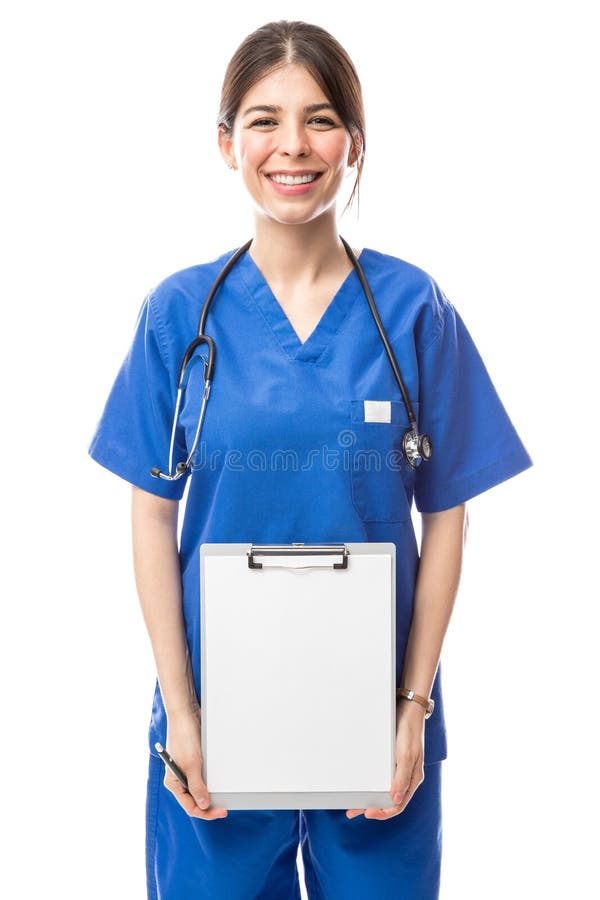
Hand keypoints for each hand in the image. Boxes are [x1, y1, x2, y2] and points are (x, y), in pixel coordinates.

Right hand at [163, 706, 227, 819]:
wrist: (185, 714)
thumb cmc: (184, 737)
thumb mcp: (192, 765)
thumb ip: (197, 786)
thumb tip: (203, 806)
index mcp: (174, 783)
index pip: (190, 806)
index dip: (206, 812)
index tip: (221, 811)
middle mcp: (179, 779)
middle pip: (195, 799)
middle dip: (209, 805)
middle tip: (224, 806)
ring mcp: (186, 770)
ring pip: (199, 788)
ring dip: (210, 793)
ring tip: (224, 796)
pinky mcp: (194, 761)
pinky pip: (203, 776)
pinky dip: (211, 781)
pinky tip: (219, 781)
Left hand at [346, 700, 424, 818]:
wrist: (408, 708)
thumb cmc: (409, 730)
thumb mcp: (406, 754)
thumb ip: (402, 777)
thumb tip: (395, 800)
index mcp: (413, 779)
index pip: (398, 804)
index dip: (383, 812)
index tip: (367, 813)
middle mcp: (406, 777)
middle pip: (389, 800)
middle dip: (372, 808)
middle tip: (352, 811)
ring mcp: (399, 769)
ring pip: (385, 790)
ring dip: (370, 797)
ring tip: (354, 802)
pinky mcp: (393, 760)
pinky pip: (382, 777)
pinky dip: (372, 784)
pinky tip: (363, 784)